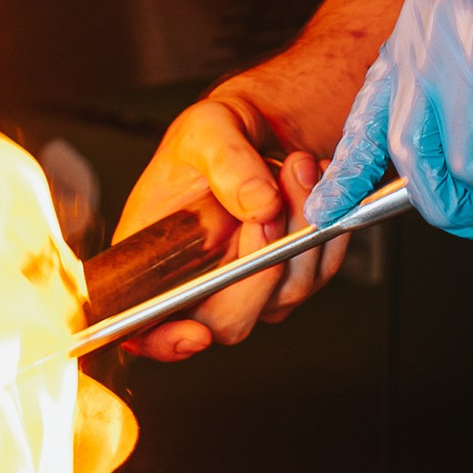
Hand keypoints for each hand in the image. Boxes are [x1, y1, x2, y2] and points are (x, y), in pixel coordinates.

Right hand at [108, 85, 349, 358]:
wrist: (251, 131)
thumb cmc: (210, 138)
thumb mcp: (205, 130)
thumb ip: (227, 163)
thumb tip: (260, 204)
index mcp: (154, 260)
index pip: (147, 327)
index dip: (166, 342)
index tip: (195, 334)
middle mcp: (199, 284)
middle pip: (230, 319)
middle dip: (260, 263)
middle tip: (272, 202)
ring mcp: (247, 287)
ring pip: (285, 292)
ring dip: (300, 230)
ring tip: (296, 167)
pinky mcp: (289, 277)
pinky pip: (318, 269)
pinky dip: (325, 227)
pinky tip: (313, 183)